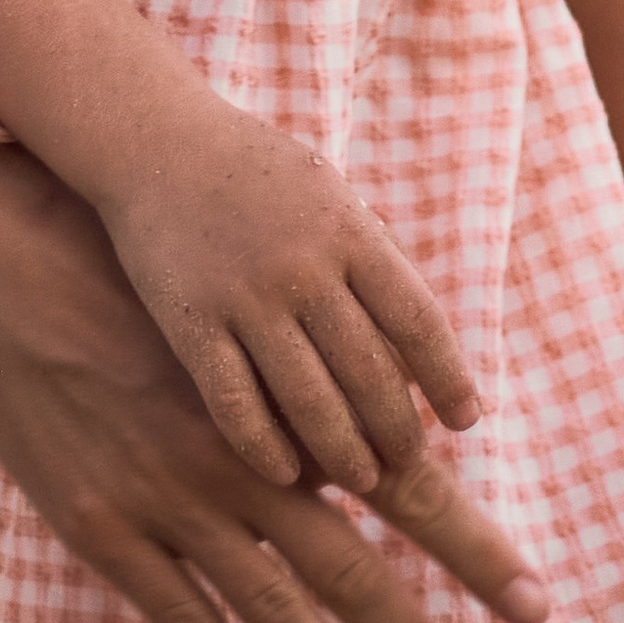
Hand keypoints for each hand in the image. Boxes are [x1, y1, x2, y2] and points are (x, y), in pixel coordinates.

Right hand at [0, 154, 548, 622]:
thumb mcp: (229, 311)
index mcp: (281, 400)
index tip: (531, 595)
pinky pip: (186, 622)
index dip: (467, 547)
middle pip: (349, 568)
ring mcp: (170, 505)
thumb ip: (293, 377)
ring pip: (275, 613)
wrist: (10, 261)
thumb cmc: (125, 271)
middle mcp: (240, 463)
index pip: (400, 488)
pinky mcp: (106, 533)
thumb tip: (361, 434)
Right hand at [93, 94, 481, 495]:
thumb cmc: (255, 172)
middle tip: (410, 462)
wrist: (155, 141)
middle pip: (370, 372)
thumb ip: (369, 254)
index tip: (467, 418)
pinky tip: (288, 474)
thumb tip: (420, 340)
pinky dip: (267, 448)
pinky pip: (237, 406)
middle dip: (398, 429)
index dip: (448, 377)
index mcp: (346, 230)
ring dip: (344, 453)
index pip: (417, 321)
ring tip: (363, 481)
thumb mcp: (326, 192)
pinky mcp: (191, 324)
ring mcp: (246, 298)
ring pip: (310, 401)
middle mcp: (303, 267)